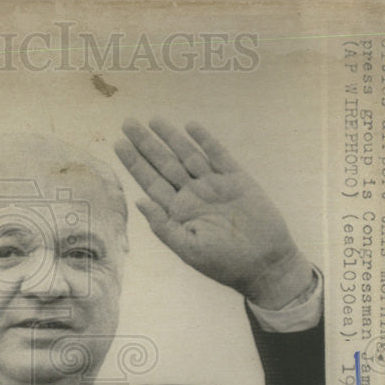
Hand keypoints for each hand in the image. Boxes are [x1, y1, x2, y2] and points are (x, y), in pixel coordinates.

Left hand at [115, 118, 312, 309]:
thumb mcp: (188, 249)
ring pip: (188, 155)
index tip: (118, 144)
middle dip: (146, 144)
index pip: (151, 183)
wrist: (265, 264)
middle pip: (164, 164)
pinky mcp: (238, 179)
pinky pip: (219, 155)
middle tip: (128, 123)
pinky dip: (206, 140)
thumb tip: (139, 202)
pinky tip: (190, 126)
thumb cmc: (224, 263)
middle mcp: (193, 195)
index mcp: (178, 212)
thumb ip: (163, 226)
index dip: (135, 163)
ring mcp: (214, 185)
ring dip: (171, 137)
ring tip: (153, 120)